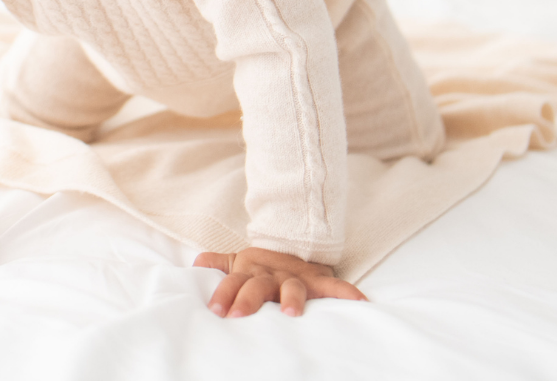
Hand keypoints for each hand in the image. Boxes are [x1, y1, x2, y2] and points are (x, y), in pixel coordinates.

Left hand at [194, 247, 365, 317]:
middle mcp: (272, 276)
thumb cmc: (262, 264)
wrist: (294, 241)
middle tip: (237, 314)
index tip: (216, 310)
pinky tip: (361, 303)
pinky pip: (335, 286)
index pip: (234, 283)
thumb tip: (195, 264)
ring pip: (293, 288)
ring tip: (291, 313)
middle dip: (247, 300)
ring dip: (291, 299)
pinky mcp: (317, 281)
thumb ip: (218, 263)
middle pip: (257, 286)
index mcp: (251, 273)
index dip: (224, 294)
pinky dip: (347, 293)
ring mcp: (295, 279)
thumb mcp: (238, 261)